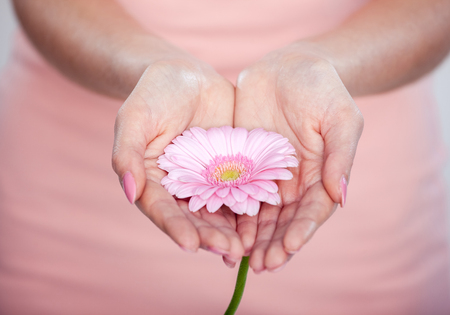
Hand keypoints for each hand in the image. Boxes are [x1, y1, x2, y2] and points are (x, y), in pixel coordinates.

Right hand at [112, 55, 244, 262]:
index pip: (162, 210)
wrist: (186, 76)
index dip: (175, 228)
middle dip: (211, 237)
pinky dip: (251, 208)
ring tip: (248, 247)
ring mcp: (209, 181)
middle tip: (230, 251)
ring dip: (233, 231)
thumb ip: (127, 153)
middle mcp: (182, 188)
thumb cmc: (153, 94)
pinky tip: (264, 222)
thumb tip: (130, 192)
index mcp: (154, 182)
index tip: (190, 246)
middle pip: (195, 218)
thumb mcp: (135, 118)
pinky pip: (242, 190)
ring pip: (220, 211)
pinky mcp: (232, 170)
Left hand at [233, 43, 363, 271]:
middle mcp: (291, 182)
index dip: (302, 231)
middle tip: (262, 265)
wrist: (288, 67)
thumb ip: (340, 156)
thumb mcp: (340, 118)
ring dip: (251, 238)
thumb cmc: (322, 89)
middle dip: (274, 244)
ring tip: (240, 259)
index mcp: (318, 175)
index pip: (312, 212)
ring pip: (258, 214)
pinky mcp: (240, 163)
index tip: (289, 247)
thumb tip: (341, 197)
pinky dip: (230, 214)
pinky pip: (233, 192)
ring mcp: (264, 174)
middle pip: (283, 221)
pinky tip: (221, 230)